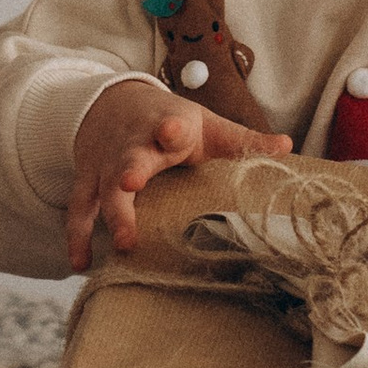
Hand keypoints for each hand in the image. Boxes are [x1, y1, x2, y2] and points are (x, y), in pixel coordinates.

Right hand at [65, 81, 292, 270]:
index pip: (167, 126)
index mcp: (165, 127)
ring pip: (102, 189)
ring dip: (109, 214)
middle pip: (129, 159)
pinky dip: (78, 236)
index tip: (172, 130)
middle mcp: (131, 145)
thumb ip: (244, 142)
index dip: (169, 128)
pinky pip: (80, 210)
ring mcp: (106, 165)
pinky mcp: (89, 182)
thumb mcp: (207, 125)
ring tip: (121, 242)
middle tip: (130, 184)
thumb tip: (288, 146)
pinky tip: (81, 264)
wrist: (112, 102)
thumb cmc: (169, 120)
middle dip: (129, 171)